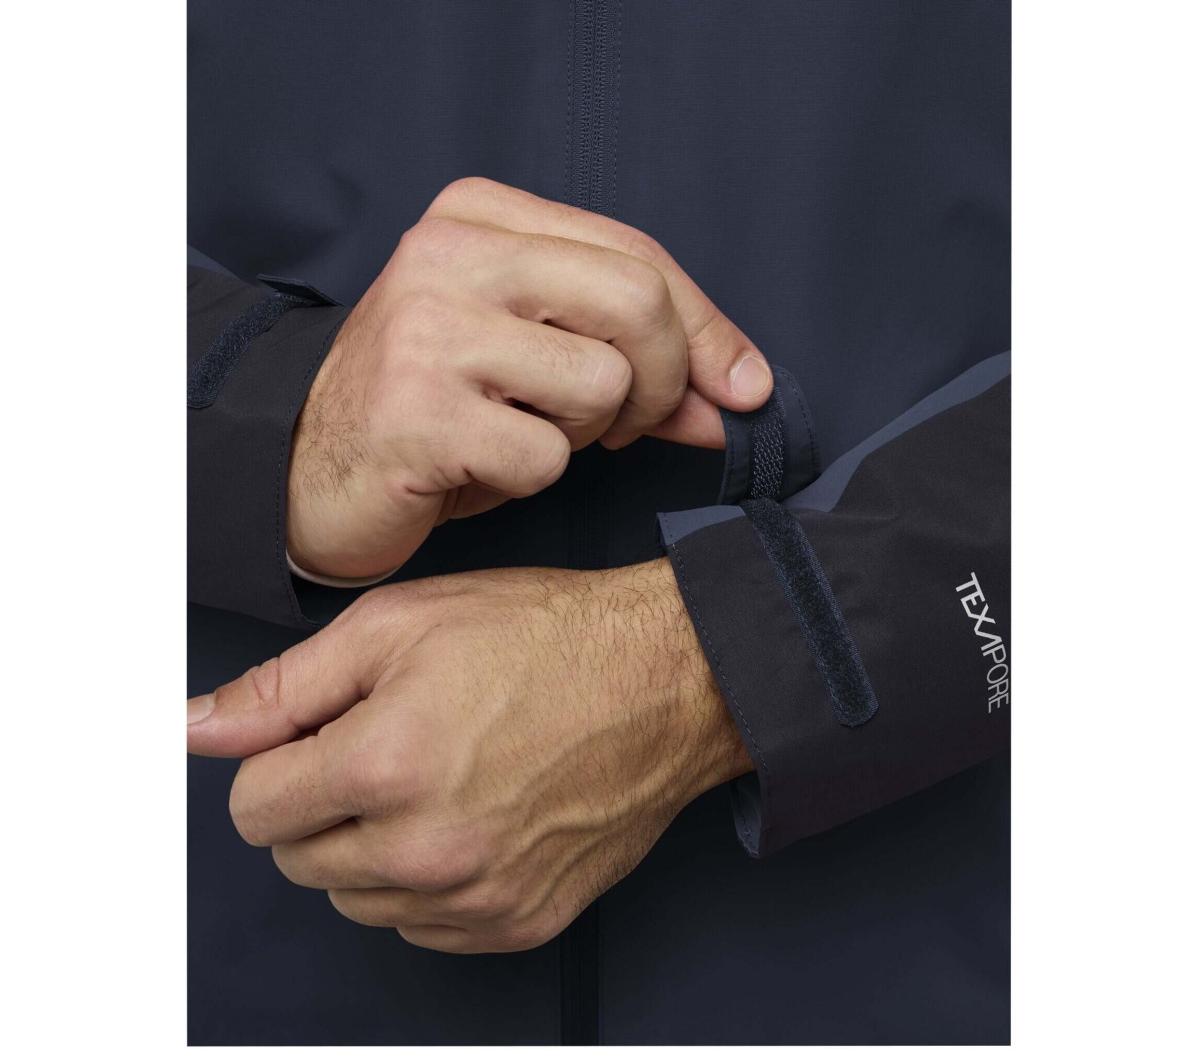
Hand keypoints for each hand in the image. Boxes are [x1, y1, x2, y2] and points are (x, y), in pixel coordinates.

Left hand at [186, 559, 752, 952]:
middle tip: (394, 740)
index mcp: (385, 764)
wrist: (664, 679)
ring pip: (356, 898)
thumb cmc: (543, 638)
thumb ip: (286, 685)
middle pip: (298, 858)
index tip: (330, 731)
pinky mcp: (517, 923)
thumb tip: (197, 729)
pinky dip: (426, 882)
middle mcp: (426, 850)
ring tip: (439, 774)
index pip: (253, 809)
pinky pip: (422, 927)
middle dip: (323, 801)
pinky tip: (471, 816)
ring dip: (372, 844)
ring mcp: (475, 899)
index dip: (284, 760)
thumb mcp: (401, 623)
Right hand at [287, 177, 771, 577]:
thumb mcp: (534, 353)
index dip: (709, 329)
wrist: (307, 467)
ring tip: (521, 434)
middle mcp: (448, 255)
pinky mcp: (418, 411)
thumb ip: (636, 356)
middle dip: (665, 383)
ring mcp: (428, 329)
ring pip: (603, 383)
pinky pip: (548, 455)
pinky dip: (531, 478)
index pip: (638, 254)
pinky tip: (478, 466)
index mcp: (478, 215)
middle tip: (626, 426)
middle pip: (640, 301)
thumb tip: (742, 393)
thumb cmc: (434, 404)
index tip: (741, 387)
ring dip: (585, 435)